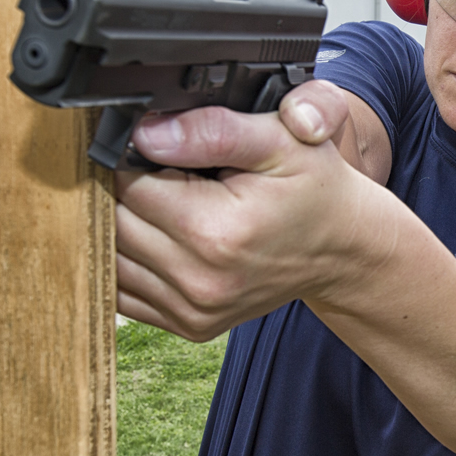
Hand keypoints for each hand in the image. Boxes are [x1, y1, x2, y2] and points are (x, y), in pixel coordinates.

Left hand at [114, 86, 392, 340]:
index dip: (137, 158)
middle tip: (170, 175)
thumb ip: (213, 129)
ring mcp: (194, 310)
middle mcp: (200, 281)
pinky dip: (131, 263)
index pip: (129, 185)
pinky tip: (162, 239)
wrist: (343, 247)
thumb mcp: (280, 141)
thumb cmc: (314, 188)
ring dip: (125, 228)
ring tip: (168, 206)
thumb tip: (146, 134)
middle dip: (127, 193)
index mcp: (217, 232)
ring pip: (112, 259)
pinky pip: (125, 292)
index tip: (169, 151)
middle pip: (115, 223)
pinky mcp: (190, 325)